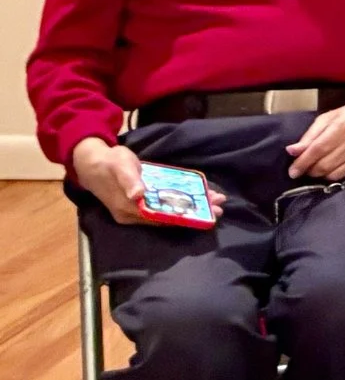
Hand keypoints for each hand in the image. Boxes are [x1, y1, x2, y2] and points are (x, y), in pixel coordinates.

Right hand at [71, 139, 227, 226]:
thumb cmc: (108, 161)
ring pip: (166, 213)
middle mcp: (132, 216)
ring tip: (213, 202)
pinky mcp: (137, 204)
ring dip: (190, 208)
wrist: (89, 162)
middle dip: (194, 213)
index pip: (162, 218)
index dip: (186, 216)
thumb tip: (138, 195)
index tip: (209, 212)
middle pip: (167, 218)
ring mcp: (134, 211)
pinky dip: (178, 203)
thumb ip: (129, 180)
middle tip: (220, 207)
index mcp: (128, 210)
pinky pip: (161, 206)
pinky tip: (195, 198)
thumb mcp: (120, 166)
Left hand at [286, 86, 344, 180]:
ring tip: (319, 168)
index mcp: (343, 126)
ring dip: (322, 175)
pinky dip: (337, 176)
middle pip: (325, 166)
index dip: (302, 162)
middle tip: (305, 169)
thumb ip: (310, 135)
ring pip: (335, 175)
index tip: (292, 171)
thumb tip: (292, 151)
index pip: (318, 149)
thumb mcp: (329, 118)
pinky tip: (335, 169)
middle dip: (310, 170)